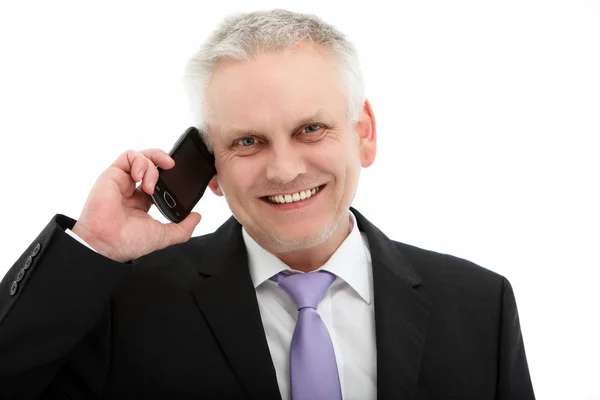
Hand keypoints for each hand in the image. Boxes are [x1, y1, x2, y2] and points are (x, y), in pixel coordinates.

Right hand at [72, 149, 201, 261]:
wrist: (108, 243)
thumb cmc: (129, 242)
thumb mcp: (164, 235)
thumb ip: (183, 228)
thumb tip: (197, 217)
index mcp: (143, 202)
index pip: (159, 180)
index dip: (170, 175)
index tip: (180, 177)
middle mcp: (132, 189)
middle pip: (151, 164)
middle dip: (163, 160)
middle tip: (173, 166)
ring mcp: (122, 181)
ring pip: (141, 157)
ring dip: (152, 165)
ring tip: (152, 184)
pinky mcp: (112, 174)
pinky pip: (128, 156)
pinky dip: (140, 161)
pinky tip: (141, 178)